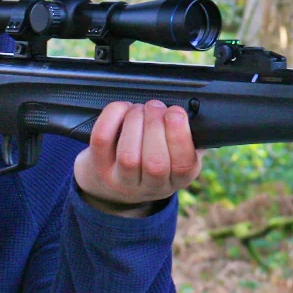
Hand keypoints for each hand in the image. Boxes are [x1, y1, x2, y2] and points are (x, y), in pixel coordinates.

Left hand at [73, 100, 202, 217]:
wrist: (112, 182)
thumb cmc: (152, 157)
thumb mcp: (177, 153)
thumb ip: (190, 137)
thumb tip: (195, 111)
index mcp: (178, 179)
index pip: (184, 165)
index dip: (180, 135)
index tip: (176, 112)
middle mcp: (150, 186)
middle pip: (155, 162)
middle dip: (156, 124)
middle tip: (156, 106)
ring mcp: (122, 181)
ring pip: (129, 154)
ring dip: (135, 121)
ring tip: (140, 108)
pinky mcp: (98, 169)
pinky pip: (102, 140)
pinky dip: (113, 117)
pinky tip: (122, 109)